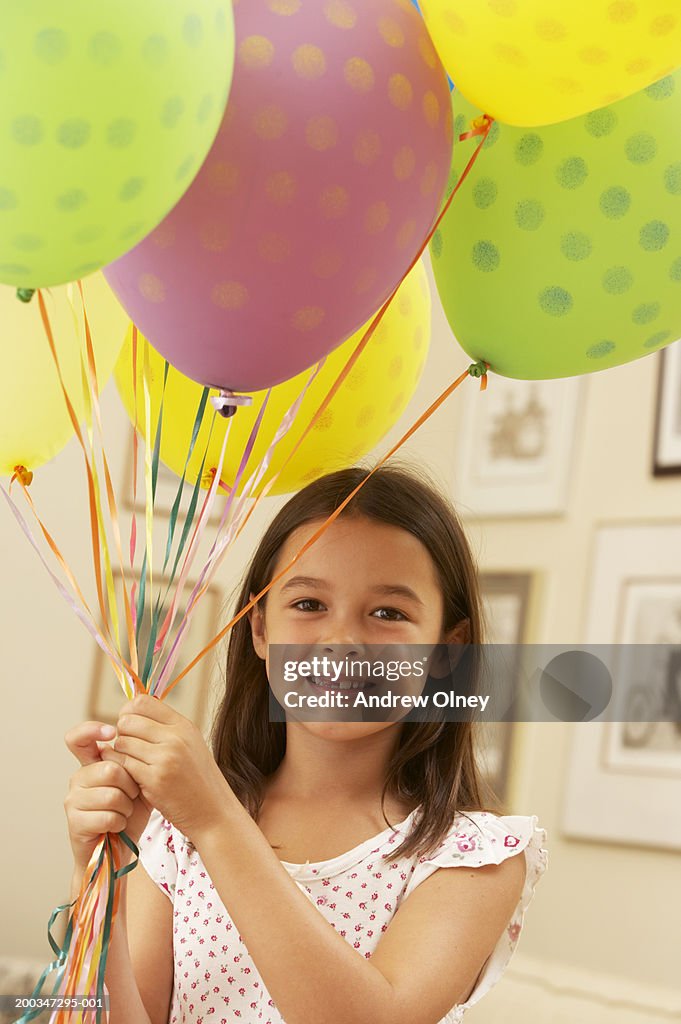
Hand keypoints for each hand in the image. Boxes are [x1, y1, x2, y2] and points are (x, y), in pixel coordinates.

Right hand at [64, 721, 153, 873]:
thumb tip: (141, 737)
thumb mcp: (139, 781)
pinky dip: (119, 823)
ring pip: (111, 794)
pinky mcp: (75, 822)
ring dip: (126, 807)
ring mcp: (73, 799)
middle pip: (110, 769)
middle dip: (130, 786)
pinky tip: (117, 826)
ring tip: (124, 812)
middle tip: (131, 797)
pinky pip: (107, 816)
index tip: (111, 732)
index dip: (91, 730)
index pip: (79, 738)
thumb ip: (136, 760)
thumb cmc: (132, 811)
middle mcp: (79, 777)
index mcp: (92, 764)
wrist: (121, 847)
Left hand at [100, 694, 233, 842]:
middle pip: (127, 720)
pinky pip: (123, 765)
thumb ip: (166, 728)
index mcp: (184, 725)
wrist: (214, 812)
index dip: (129, 712)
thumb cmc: (199, 780)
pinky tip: (133, 778)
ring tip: (133, 764)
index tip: (130, 726)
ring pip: (122, 743)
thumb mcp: (190, 744)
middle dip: (122, 733)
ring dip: (121, 754)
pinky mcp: (154, 780)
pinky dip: (123, 770)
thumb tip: (134, 710)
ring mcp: (165, 758)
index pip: (142, 701)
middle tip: (129, 748)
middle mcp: (175, 737)